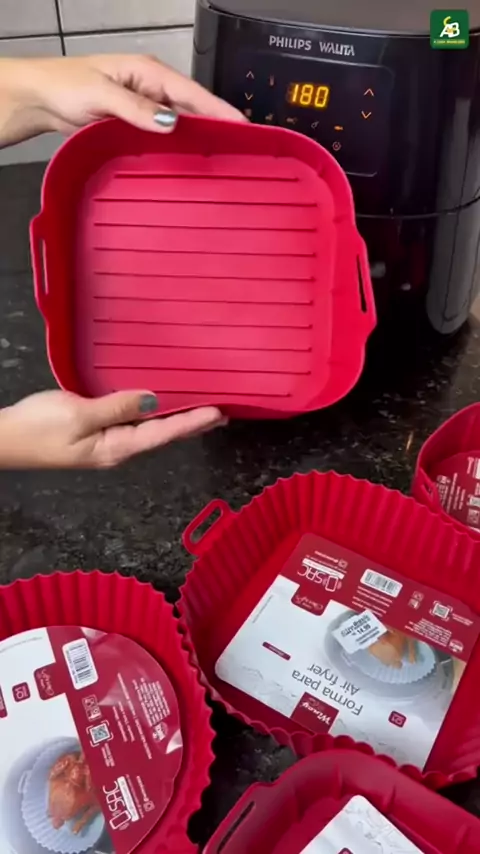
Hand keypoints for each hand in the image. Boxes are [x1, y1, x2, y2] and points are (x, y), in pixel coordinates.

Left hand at [0, 54, 244, 146]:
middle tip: (240, 152)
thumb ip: (137, 109)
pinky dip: (177, 148)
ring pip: (180, 126)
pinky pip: (164, 138)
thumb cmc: (64, 86)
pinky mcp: (136, 126)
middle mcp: (152, 89)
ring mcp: (145, 108)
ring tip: (221, 161)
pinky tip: (186, 164)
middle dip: (216, 128)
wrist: (40, 99)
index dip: (220, 112)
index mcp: (149, 73)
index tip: (243, 128)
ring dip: (197, 141)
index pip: (194, 94)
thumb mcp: (102, 94)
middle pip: (193, 111)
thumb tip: (171, 122)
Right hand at [0, 390, 225, 468]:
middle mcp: (117, 449)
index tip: (218, 412)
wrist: (4, 439)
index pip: (163, 434)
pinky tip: (160, 409)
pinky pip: (133, 425)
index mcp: (117, 447)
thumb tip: (153, 400)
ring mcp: (106, 444)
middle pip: (162, 436)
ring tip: (201, 412)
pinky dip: (154, 417)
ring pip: (150, 431)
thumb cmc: (37, 428)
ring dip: (176, 421)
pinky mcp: (95, 435)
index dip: (192, 422)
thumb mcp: (78, 414)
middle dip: (192, 425)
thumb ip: (117, 406)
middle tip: (222, 413)